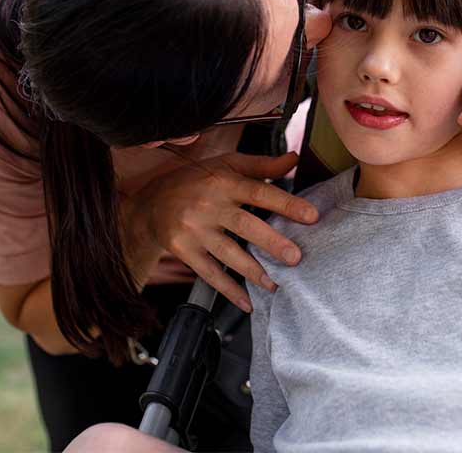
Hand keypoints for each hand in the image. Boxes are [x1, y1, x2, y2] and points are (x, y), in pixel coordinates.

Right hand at [127, 151, 319, 311]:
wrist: (150, 203)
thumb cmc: (195, 182)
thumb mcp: (225, 165)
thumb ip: (261, 165)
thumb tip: (295, 159)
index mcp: (223, 182)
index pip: (258, 191)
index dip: (285, 204)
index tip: (311, 217)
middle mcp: (208, 205)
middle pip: (243, 224)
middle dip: (271, 242)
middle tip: (295, 257)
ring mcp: (194, 230)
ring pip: (227, 253)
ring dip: (253, 271)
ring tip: (275, 284)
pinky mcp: (183, 249)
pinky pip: (208, 273)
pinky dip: (228, 289)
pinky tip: (247, 301)